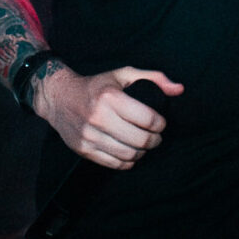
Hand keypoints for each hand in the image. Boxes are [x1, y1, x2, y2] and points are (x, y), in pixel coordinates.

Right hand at [34, 65, 181, 169]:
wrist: (60, 98)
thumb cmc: (97, 86)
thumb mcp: (124, 75)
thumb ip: (154, 79)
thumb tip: (179, 89)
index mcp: (110, 96)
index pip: (148, 119)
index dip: (161, 124)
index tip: (160, 123)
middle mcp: (98, 116)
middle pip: (141, 140)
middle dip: (155, 140)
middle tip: (155, 137)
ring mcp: (89, 135)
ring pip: (129, 154)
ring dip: (142, 152)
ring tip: (143, 144)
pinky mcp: (83, 149)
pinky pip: (115, 164)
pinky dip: (128, 161)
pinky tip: (130, 152)